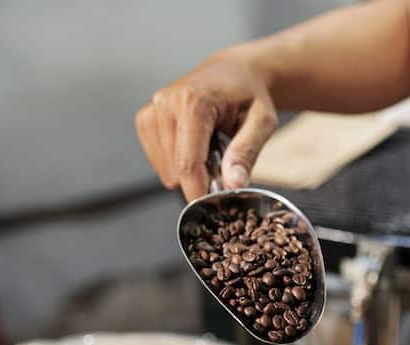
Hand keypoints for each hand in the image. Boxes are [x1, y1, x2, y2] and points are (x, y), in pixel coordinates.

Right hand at [135, 46, 278, 200]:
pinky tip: (195, 148)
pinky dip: (175, 162)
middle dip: (198, 179)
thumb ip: (247, 151)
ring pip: (164, 165)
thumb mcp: (262, 121)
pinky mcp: (147, 117)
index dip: (197, 191)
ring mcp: (153, 109)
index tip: (210, 208)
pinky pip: (156, 157)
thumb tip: (233, 183)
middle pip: (175, 167)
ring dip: (187, 169)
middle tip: (223, 169)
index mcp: (194, 102)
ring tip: (211, 150)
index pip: (188, 161)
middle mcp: (167, 103)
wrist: (234, 71)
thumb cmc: (250, 95)